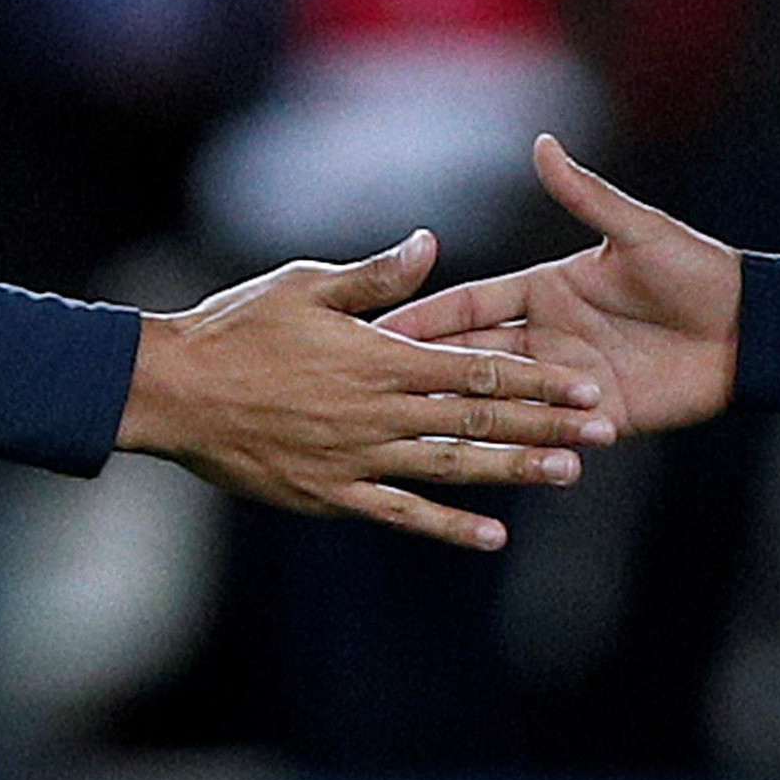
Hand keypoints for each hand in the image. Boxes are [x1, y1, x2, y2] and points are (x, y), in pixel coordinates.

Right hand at [121, 230, 613, 549]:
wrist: (174, 391)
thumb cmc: (235, 325)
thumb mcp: (304, 282)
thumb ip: (375, 274)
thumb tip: (430, 244)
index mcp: (380, 355)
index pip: (477, 367)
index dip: (537, 376)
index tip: (585, 383)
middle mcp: (379, 410)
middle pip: (479, 418)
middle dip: (546, 424)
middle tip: (605, 431)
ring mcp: (358, 457)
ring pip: (452, 467)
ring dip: (512, 471)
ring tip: (567, 475)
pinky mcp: (332, 495)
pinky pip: (401, 512)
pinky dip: (447, 525)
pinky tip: (491, 536)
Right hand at [382, 136, 742, 440]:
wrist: (751, 329)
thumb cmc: (695, 270)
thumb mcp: (637, 232)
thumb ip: (586, 195)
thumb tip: (541, 144)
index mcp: (546, 288)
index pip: (470, 303)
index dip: (425, 315)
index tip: (376, 325)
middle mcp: (549, 336)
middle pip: (474, 358)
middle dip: (426, 372)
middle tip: (369, 391)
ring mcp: (570, 380)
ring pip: (505, 403)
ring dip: (468, 417)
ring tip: (414, 436)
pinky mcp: (599, 418)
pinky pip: (552, 436)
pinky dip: (524, 450)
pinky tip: (486, 466)